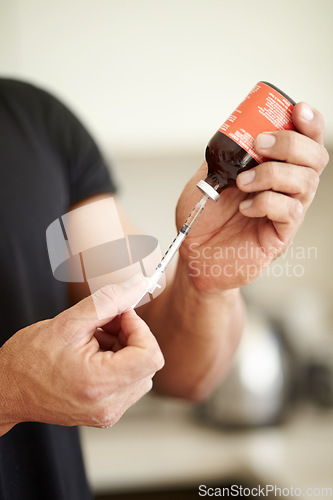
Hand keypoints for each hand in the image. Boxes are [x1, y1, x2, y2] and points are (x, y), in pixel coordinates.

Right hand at [0, 278, 163, 433]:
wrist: (7, 390)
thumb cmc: (28, 360)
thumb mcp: (68, 322)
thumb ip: (108, 302)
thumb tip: (137, 286)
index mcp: (99, 385)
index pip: (151, 356)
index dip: (140, 328)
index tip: (122, 315)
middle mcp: (108, 406)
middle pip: (147, 363)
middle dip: (130, 335)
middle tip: (103, 323)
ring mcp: (108, 413)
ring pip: (140, 372)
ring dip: (124, 348)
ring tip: (93, 339)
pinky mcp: (105, 413)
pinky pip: (128, 382)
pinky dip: (117, 362)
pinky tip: (93, 354)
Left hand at [176, 102, 328, 290]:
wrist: (194, 253)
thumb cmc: (203, 218)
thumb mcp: (209, 176)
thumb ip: (226, 154)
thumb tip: (236, 130)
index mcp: (275, 170)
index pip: (306, 142)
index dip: (310, 124)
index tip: (298, 110)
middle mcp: (287, 190)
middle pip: (316, 158)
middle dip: (291, 144)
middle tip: (260, 144)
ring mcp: (287, 213)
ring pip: (306, 182)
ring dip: (272, 174)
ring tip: (243, 182)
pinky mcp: (281, 235)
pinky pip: (290, 211)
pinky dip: (267, 202)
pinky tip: (246, 207)